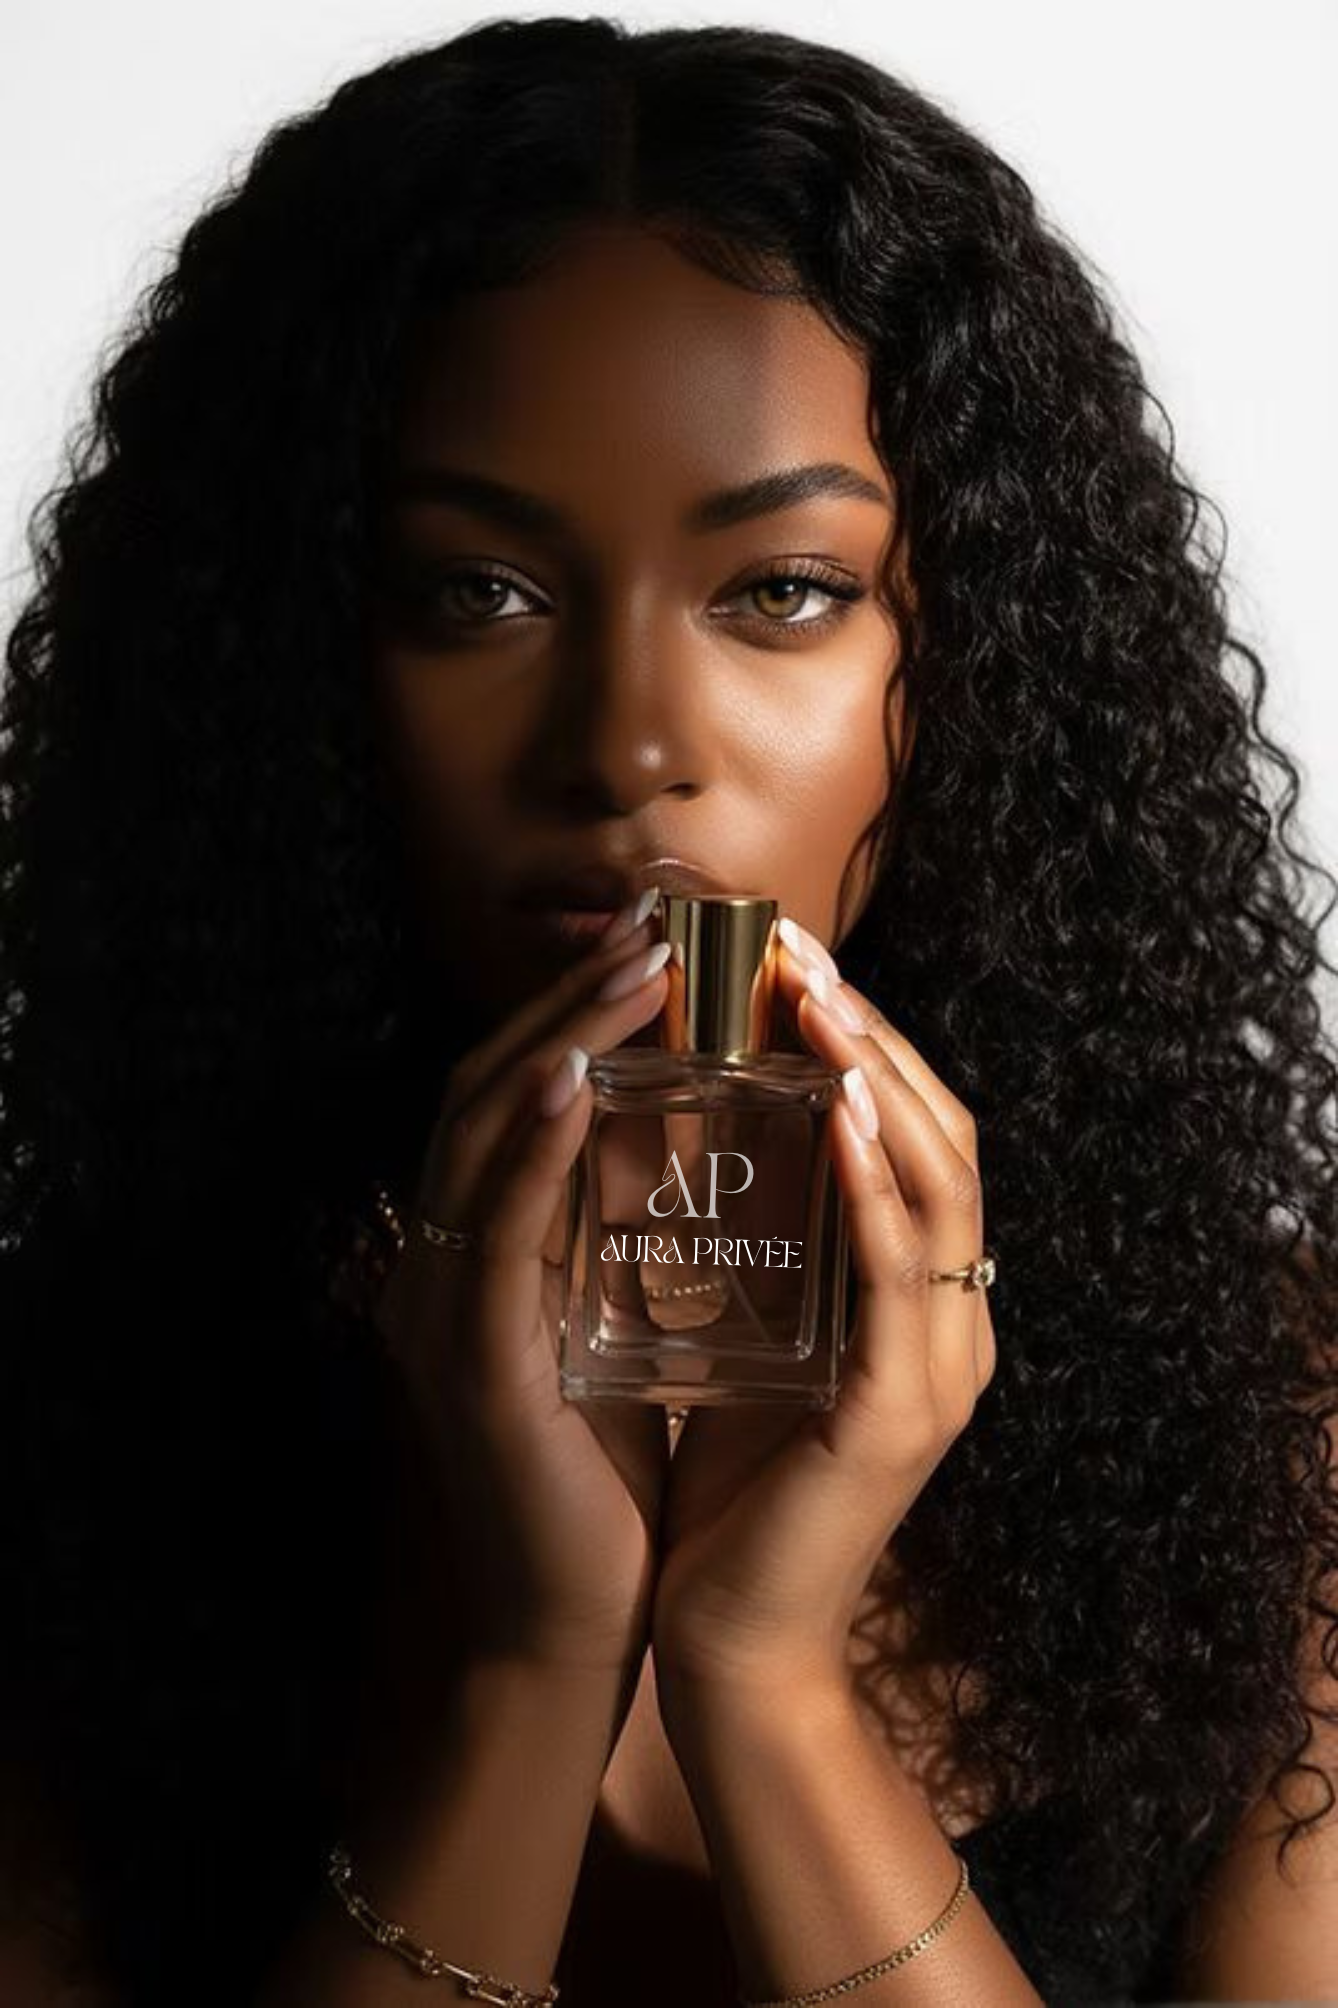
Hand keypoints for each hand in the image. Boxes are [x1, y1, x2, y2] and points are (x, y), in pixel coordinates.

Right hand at [371, 902, 675, 1676]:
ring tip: (639, 964)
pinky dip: (526, 1147)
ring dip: (559, 1039)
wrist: (577, 1617)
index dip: (573, 1012)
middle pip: (486, 1089)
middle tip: (657, 923)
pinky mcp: (467, 1360)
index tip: (655, 943)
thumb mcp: (619, 1326)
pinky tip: (570, 1081)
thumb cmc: (609, 1476)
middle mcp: (442, 1261)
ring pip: (478, 1135)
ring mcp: (441, 1305)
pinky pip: (492, 1231)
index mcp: (481, 1252)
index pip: (513, 1099)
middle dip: (572, 999)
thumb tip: (688, 1133)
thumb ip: (625, 1236)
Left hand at [651, 916, 996, 1705]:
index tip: (781, 959)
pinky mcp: (899, 1416)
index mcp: (918, 1299)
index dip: (861, 1040)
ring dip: (879, 1079)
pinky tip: (839, 1117)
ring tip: (818, 996)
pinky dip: (875, 1189)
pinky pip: (900, 1278)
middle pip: (942, 1137)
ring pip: (940, 1186)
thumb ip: (770, 1244)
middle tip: (792, 945)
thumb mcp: (756, 1333)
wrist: (724, 1637)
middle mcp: (952, 1321)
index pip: (913, 1136)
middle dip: (869, 1031)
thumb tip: (720, 1122)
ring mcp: (939, 1368)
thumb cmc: (728, 1485)